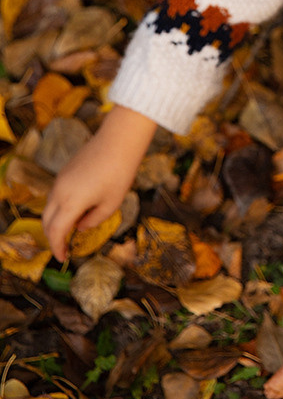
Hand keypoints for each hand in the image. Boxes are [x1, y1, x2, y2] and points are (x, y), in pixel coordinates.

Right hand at [42, 106, 156, 260]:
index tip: (63, 258)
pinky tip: (75, 210)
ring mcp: (60, 180)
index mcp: (70, 203)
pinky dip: (59, 208)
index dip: (57, 248)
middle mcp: (59, 192)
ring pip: (49, 207)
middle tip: (65, 247)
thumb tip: (79, 226)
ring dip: (56, 221)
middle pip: (46, 221)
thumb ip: (93, 220)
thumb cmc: (119, 173)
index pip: (55, 232)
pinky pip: (56, 195)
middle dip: (53, 237)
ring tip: (72, 229)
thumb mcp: (111, 204)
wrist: (119, 140)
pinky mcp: (64, 171)